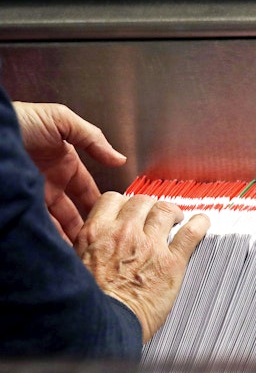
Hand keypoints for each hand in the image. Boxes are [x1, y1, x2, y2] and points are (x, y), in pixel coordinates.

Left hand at [14, 102, 126, 243]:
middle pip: (73, 213)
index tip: (114, 219)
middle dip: (86, 228)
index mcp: (64, 166)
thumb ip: (93, 139)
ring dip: (69, 237)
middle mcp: (49, 184)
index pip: (87, 192)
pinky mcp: (18, 207)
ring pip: (56, 224)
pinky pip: (37, 227)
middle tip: (100, 243)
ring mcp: (33, 197)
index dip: (100, 205)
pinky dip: (49, 238)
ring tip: (83, 252)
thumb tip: (120, 159)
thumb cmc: (20, 121)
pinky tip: (62, 248)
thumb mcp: (61, 120)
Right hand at [75, 193, 209, 342]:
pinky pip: (191, 233)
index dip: (125, 203)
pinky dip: (200, 224)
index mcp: (96, 233)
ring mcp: (149, 245)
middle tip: (156, 216)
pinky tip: (202, 223)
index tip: (132, 211)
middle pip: (141, 202)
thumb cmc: (89, 304)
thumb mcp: (77, 266)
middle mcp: (123, 233)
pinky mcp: (171, 262)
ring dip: (172, 212)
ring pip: (165, 210)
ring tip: (177, 219)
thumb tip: (98, 242)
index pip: (113, 199)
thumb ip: (90, 247)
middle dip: (150, 207)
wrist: (104, 326)